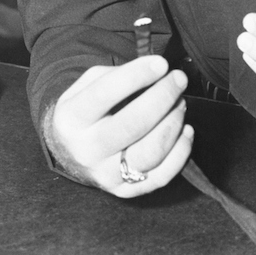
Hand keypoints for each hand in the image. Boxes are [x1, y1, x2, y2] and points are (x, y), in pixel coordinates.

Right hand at [46, 57, 193, 197]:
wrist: (70, 151)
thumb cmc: (87, 110)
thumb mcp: (87, 85)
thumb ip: (117, 75)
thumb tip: (157, 71)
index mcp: (72, 118)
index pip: (105, 93)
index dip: (137, 75)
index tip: (161, 64)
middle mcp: (86, 150)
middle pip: (133, 124)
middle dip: (163, 97)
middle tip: (178, 79)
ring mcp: (105, 175)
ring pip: (150, 152)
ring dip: (174, 123)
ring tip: (180, 103)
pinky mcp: (125, 191)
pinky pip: (161, 176)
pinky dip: (181, 152)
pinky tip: (186, 131)